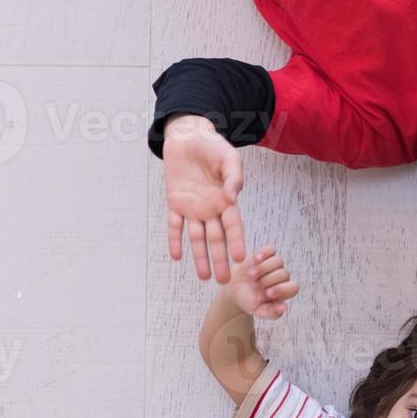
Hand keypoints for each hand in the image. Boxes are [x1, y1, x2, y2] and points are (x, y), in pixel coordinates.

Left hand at [164, 114, 246, 282]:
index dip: (237, 242)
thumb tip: (232, 198)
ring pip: (196, 238)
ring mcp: (193, 208)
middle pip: (216, 239)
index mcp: (227, 201)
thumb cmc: (213, 146)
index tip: (242, 259)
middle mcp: (211, 209)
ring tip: (204, 278)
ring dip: (200, 257)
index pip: (234, 227)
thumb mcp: (230, 159)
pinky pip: (174, 225)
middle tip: (225, 280)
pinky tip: (176, 257)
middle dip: (220, 260)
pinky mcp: (175, 203)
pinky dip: (175, 240)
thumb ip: (234, 178)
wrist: (188, 136)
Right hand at [230, 245, 296, 319]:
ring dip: (264, 268)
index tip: (267, 293)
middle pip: (284, 273)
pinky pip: (271, 250)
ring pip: (278, 261)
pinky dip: (264, 253)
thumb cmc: (249, 301)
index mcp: (284, 291)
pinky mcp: (265, 255)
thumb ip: (270, 313)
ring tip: (251, 275)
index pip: (293, 287)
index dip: (282, 289)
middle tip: (254, 286)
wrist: (235, 290)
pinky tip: (255, 259)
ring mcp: (274, 265)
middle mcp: (282, 277)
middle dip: (268, 280)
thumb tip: (284, 308)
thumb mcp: (258, 310)